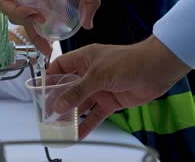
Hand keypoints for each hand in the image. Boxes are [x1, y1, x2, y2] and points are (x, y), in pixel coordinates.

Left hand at [0, 0, 99, 54]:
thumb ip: (88, 4)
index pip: (39, 21)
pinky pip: (5, 5)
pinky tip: (29, 11)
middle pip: (25, 22)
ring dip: (27, 21)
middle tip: (44, 47)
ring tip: (40, 17)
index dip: (43, 37)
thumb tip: (89, 25)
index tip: (49, 50)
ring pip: (15, 16)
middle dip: (34, 38)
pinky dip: (16, 11)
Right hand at [46, 35, 190, 138]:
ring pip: (81, 103)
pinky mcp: (110, 101)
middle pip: (68, 88)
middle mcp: (90, 73)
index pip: (60, 67)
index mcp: (84, 59)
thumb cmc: (126, 62)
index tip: (38, 90)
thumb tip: (58, 104)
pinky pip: (95, 114)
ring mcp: (100, 88)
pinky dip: (87, 124)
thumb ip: (77, 90)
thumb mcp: (97, 75)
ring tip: (57, 128)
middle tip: (46, 114)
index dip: (49, 77)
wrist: (156, 69)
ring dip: (70, 115)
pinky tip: (77, 134)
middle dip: (58, 100)